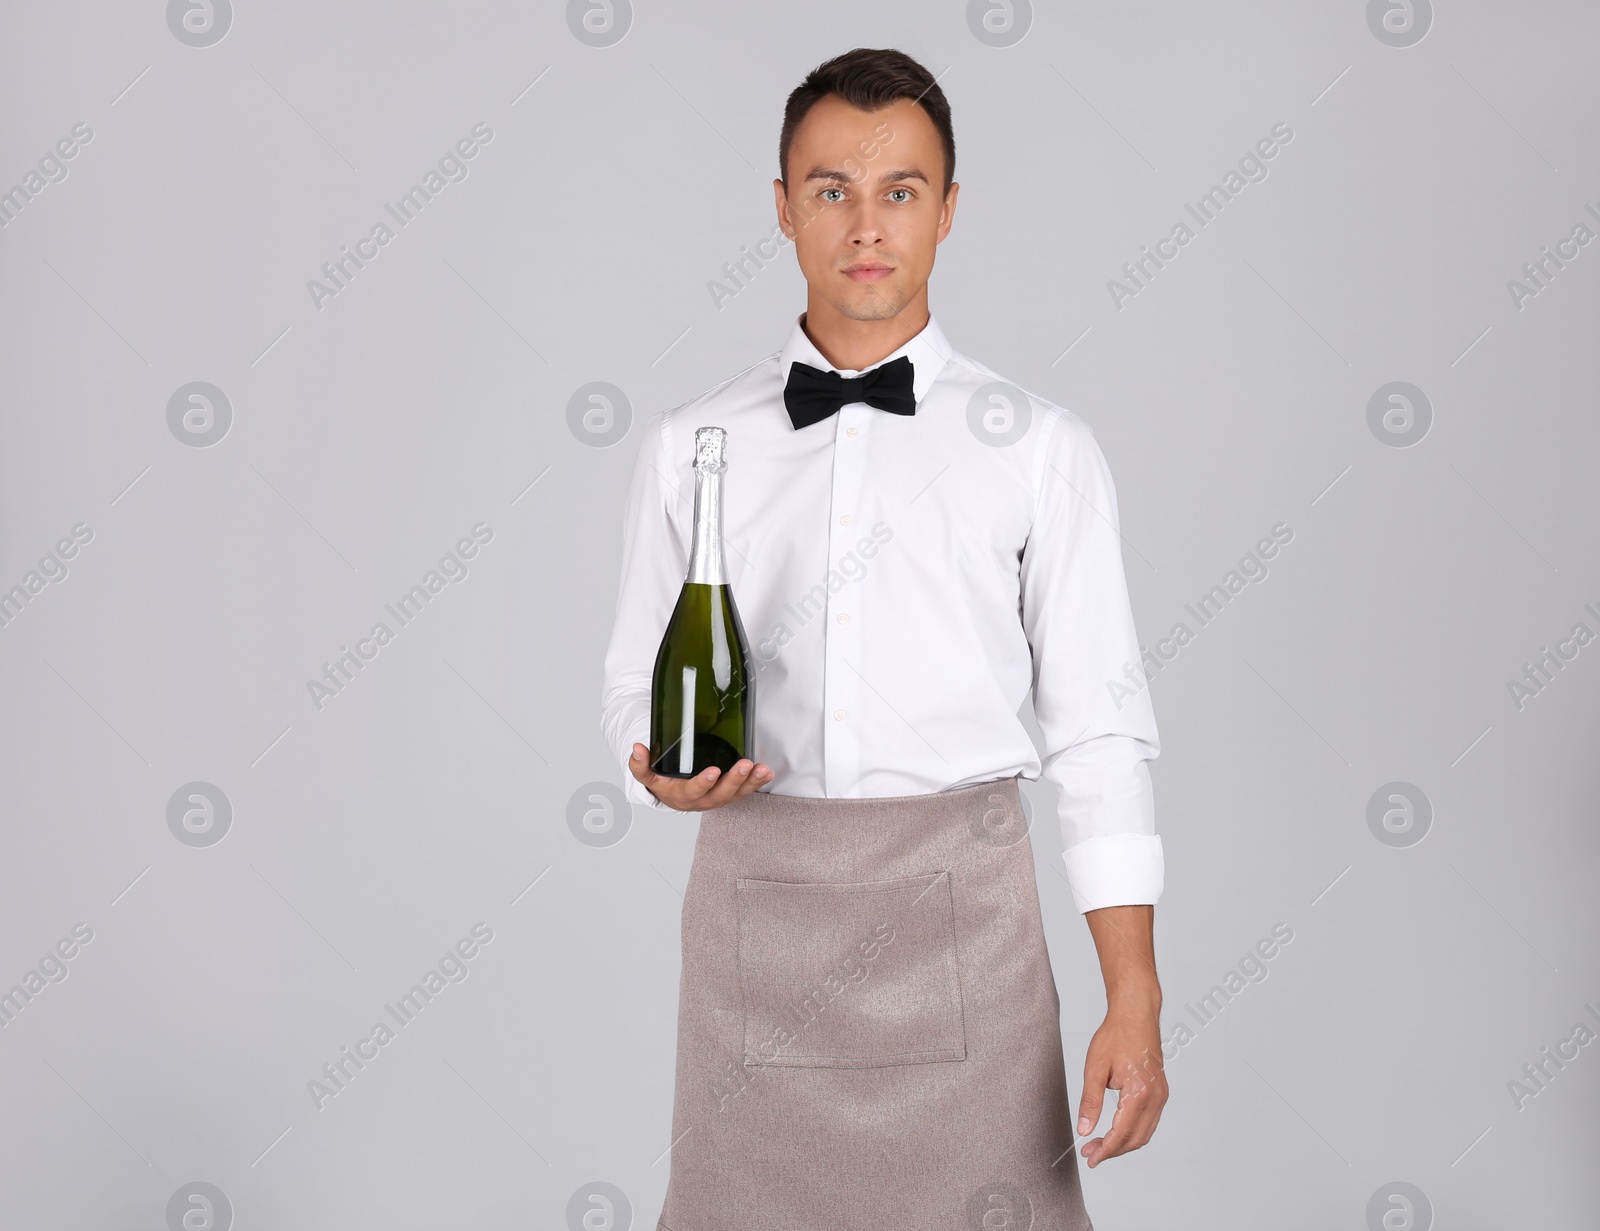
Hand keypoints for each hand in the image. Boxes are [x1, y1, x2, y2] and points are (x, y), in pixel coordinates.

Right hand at [628, 743, 771, 810]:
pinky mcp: (731, 793)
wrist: (675, 797)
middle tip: (744, 765)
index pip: (694, 791)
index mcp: (684, 796)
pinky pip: (746, 790)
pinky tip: (766, 772)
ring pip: (738, 793)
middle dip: (735, 779)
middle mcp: (704, 800)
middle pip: (722, 793)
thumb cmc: (665, 784)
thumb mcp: (648, 776)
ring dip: (751, 781)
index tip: (713, 771)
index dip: (703, 782)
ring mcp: (719, 798)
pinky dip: (757, 782)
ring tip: (762, 769)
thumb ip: (640, 765)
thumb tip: (637, 749)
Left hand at [1076, 1006, 1167, 1167]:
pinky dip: (1132, 1132)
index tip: (1090, 1159)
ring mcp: (1161, 1096)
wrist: (1136, 1015)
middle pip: (1136, 1139)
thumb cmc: (1116, 1036)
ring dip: (1123, 1144)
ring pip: (1144, 1133)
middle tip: (1090, 1152)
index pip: (1122, 1134)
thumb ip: (1090, 1101)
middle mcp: (1156, 1098)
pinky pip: (1149, 1122)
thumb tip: (1084, 1130)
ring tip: (1099, 1144)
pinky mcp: (1161, 1093)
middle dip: (1112, 1150)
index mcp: (1140, 1093)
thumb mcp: (1095, 1068)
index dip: (1105, 1150)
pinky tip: (1115, 1131)